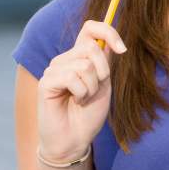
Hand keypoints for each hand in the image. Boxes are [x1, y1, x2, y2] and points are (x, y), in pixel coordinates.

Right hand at [36, 20, 126, 163]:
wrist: (74, 140)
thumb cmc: (88, 115)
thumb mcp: (103, 84)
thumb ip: (104, 61)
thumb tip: (110, 40)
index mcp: (79, 57)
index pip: (90, 28)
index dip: (108, 31)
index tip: (122, 49)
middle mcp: (65, 59)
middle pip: (91, 47)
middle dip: (102, 71)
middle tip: (95, 90)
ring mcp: (54, 69)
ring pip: (84, 65)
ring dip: (91, 87)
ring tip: (83, 99)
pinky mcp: (46, 81)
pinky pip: (71, 77)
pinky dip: (81, 93)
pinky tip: (74, 102)